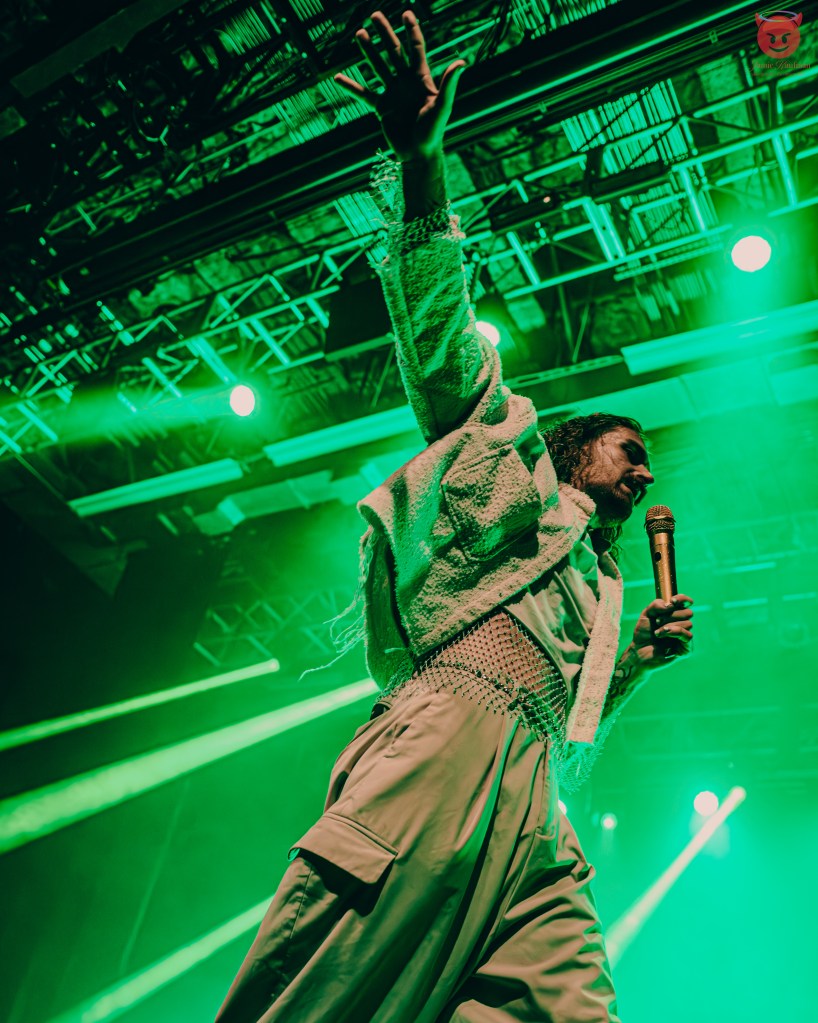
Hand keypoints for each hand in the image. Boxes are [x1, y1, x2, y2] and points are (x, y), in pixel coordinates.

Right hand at [334, 10, 466, 161]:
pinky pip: (363, 94)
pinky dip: (351, 86)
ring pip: (378, 67)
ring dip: (368, 51)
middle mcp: (405, 82)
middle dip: (385, 33)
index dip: (412, 31)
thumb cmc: (433, 132)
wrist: (418, 154)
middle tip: (374, 15)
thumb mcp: (442, 107)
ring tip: (360, 33)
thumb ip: (449, 85)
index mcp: (421, 79)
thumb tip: (460, 62)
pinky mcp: (382, 108)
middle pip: (393, 52)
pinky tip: (338, 77)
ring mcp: (392, 94)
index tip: (406, 13)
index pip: (416, 49)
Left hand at [630, 594, 693, 668]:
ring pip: (688, 623)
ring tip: (657, 632)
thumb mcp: (646, 614)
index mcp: (674, 614)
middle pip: (688, 612)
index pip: (685, 602)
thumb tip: (670, 604)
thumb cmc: (643, 633)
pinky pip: (688, 635)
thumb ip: (656, 605)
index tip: (672, 601)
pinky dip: (674, 632)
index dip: (682, 599)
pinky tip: (662, 634)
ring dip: (669, 625)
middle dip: (671, 615)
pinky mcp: (686, 648)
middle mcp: (682, 624)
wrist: (638, 651)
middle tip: (657, 621)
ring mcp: (685, 636)